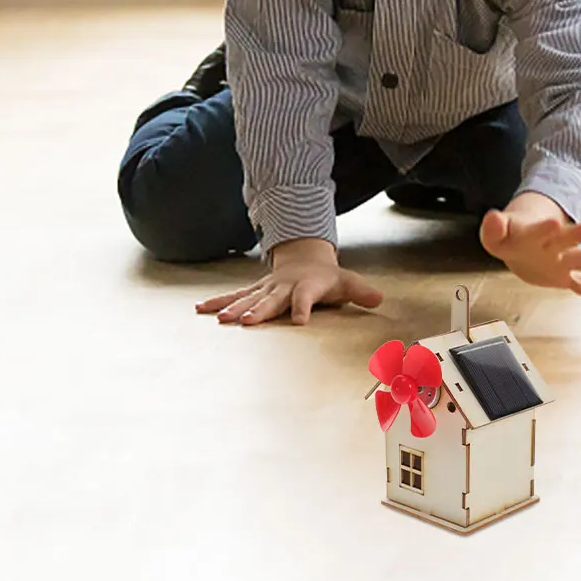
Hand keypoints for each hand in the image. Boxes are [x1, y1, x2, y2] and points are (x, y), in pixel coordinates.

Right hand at [195, 237, 383, 325]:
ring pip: (247, 298)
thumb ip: (360, 291)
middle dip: (258, 311)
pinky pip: (234, 297)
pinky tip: (201, 309)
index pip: (305, 298)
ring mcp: (265, 289)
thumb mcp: (346, 282)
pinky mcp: (254, 291)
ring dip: (232, 308)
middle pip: (270, 301)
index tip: (300, 321)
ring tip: (218, 318)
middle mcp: (282, 287)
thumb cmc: (326, 277)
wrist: (303, 258)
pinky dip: (218, 302)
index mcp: (305, 286)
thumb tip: (380, 298)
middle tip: (246, 322)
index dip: (303, 308)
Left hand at [479, 200, 580, 309]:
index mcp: (533, 234)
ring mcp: (561, 261)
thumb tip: (492, 217)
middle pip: (564, 239)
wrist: (521, 245)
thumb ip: (493, 228)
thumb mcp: (495, 234)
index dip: (544, 228)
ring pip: (578, 260)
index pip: (538, 230)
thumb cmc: (508, 238)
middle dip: (573, 235)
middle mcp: (552, 245)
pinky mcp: (565, 277)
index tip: (554, 222)